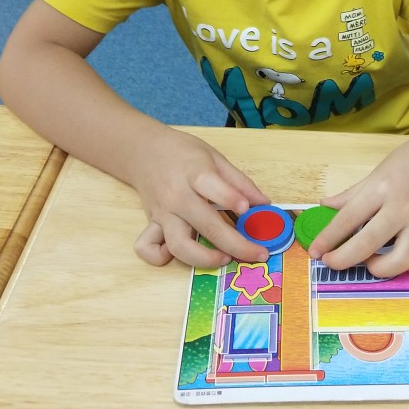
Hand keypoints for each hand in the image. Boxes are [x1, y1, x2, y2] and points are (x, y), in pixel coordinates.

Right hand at [130, 127, 270, 266]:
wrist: (144, 150)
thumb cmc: (183, 152)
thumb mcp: (215, 157)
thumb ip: (240, 181)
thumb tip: (264, 203)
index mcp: (194, 172)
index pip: (211, 187)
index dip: (231, 199)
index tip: (249, 210)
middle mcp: (177, 196)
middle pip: (205, 225)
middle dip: (236, 244)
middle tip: (258, 253)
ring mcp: (162, 213)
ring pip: (178, 246)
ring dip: (203, 258)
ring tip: (224, 258)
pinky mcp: (151, 224)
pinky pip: (149, 249)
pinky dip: (162, 257)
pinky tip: (184, 253)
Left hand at [308, 136, 408, 281]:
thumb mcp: (376, 172)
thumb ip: (350, 194)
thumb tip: (324, 206)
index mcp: (382, 189)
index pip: (348, 218)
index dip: (328, 237)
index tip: (314, 251)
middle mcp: (403, 208)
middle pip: (369, 242)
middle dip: (344, 258)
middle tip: (331, 262)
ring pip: (403, 259)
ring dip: (381, 268)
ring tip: (371, 261)